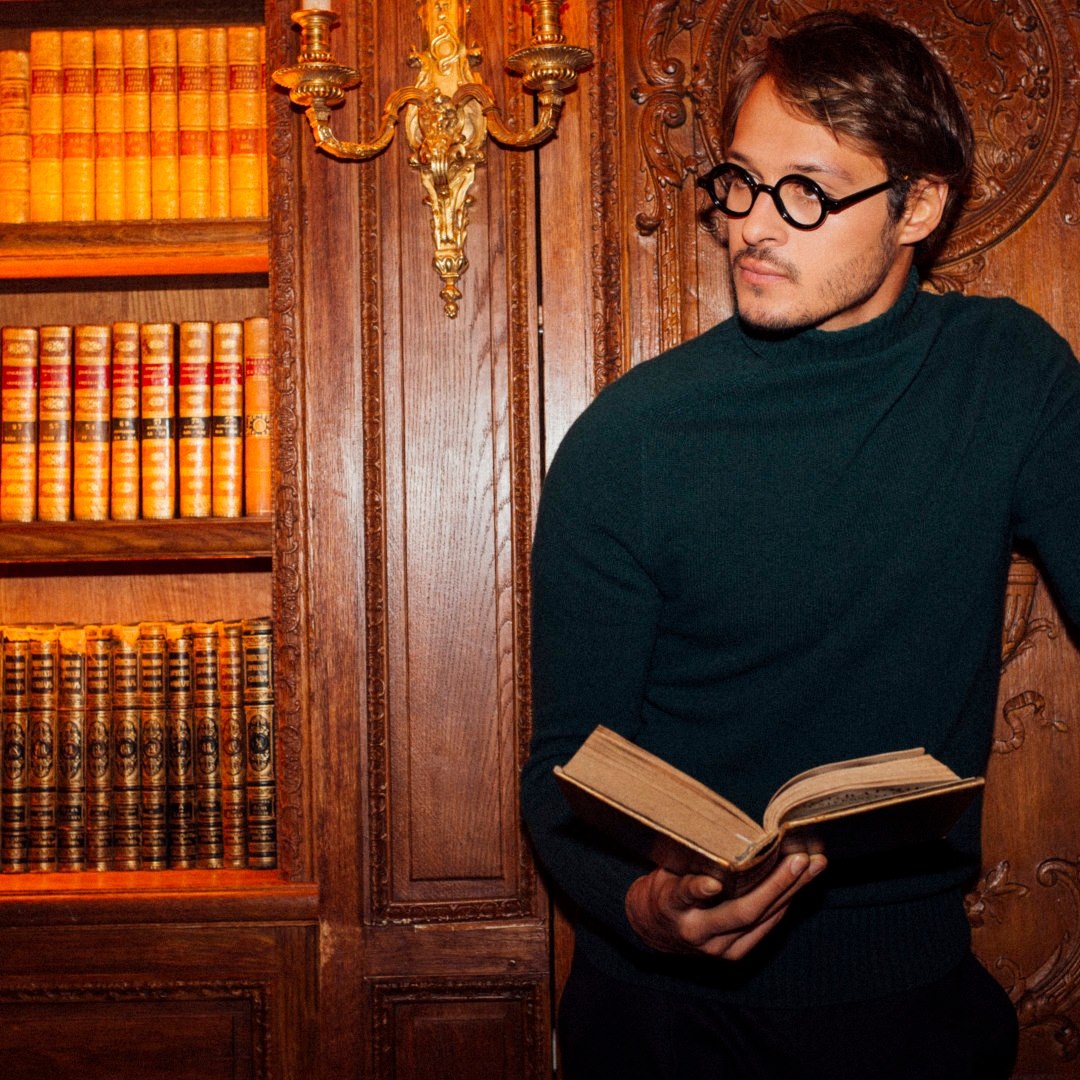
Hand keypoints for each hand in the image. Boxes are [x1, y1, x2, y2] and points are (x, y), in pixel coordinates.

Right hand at [625, 853, 826, 961]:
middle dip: (776, 884)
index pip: (685, 895)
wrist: (655, 930)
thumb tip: (726, 836)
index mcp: (673, 906)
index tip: (713, 882)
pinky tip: (801, 882)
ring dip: (792, 891)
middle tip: (799, 859)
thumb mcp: (667, 872)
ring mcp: (718, 948)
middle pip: (742, 911)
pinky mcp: (734, 955)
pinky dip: (784, 902)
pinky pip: (766, 926)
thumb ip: (692, 863)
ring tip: (814, 865)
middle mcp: (697, 932)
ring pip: (762, 919)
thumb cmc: (665, 889)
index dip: (698, 889)